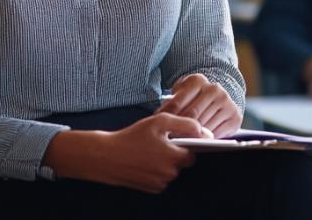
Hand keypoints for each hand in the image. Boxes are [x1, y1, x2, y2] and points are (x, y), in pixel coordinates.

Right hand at [42, 114, 205, 192]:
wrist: (106, 156)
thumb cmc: (132, 136)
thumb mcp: (160, 122)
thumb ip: (186, 124)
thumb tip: (204, 132)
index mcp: (175, 157)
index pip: (194, 153)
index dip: (187, 144)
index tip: (178, 138)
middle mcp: (170, 173)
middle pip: (182, 162)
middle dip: (175, 152)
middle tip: (160, 142)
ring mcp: (160, 183)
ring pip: (171, 170)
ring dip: (165, 161)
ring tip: (149, 150)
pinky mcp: (151, 188)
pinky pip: (161, 178)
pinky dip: (157, 170)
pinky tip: (144, 160)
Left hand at [156, 73, 241, 136]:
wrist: (219, 97)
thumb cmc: (193, 97)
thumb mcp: (181, 93)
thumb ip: (171, 102)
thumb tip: (158, 117)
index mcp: (197, 81)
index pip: (177, 103)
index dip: (167, 118)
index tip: (160, 128)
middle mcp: (214, 89)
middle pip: (191, 115)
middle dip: (180, 129)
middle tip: (170, 139)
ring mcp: (226, 102)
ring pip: (204, 126)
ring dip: (192, 136)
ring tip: (182, 143)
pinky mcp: (235, 117)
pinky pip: (217, 133)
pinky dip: (207, 140)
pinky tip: (199, 142)